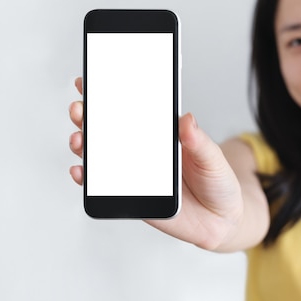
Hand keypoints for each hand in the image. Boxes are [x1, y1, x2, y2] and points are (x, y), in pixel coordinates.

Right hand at [68, 77, 246, 250]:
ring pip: (100, 156)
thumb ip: (199, 141)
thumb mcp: (213, 158)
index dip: (109, 95)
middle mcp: (144, 152)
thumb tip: (187, 119)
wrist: (221, 219)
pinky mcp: (132, 196)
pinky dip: (87, 178)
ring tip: (79, 139)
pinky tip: (80, 170)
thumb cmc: (218, 182)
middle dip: (88, 117)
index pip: (131, 111)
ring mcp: (134, 173)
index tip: (90, 81)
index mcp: (162, 135)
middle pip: (108, 131)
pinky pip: (103, 187)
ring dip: (83, 145)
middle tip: (79, 109)